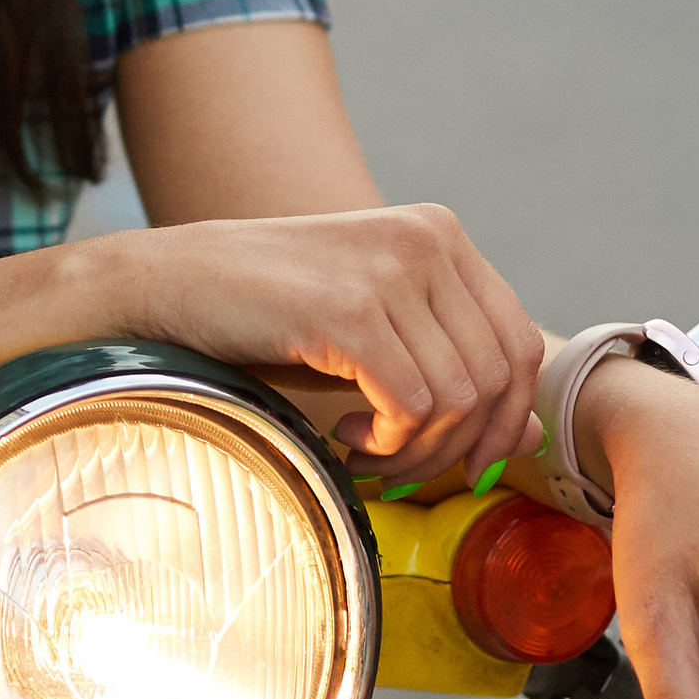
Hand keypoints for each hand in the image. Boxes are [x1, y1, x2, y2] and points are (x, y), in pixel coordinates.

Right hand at [106, 204, 544, 486]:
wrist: (164, 286)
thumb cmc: (266, 316)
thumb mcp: (373, 339)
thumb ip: (452, 372)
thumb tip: (534, 435)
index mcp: (439, 233)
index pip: (519, 342)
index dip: (500, 418)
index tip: (451, 456)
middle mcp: (427, 239)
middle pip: (501, 375)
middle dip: (461, 444)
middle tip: (399, 464)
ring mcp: (392, 268)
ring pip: (461, 400)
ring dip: (416, 451)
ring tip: (362, 448)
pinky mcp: (352, 308)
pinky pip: (416, 407)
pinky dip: (388, 444)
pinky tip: (343, 435)